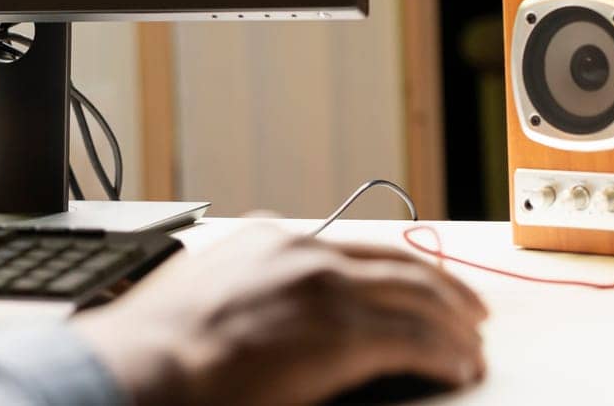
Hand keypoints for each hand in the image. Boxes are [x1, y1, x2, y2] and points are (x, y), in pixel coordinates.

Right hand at [73, 223, 487, 404]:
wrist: (141, 371)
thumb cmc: (154, 354)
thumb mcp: (205, 299)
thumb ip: (249, 294)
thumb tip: (273, 323)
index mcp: (269, 240)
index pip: (355, 247)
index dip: (399, 267)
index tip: (423, 282)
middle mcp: (302, 252)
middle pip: (398, 263)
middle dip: (443, 288)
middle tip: (471, 311)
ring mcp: (324, 288)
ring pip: (417, 297)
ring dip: (453, 324)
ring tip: (472, 347)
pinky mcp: (341, 333)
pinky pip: (415, 339)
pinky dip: (445, 353)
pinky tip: (458, 367)